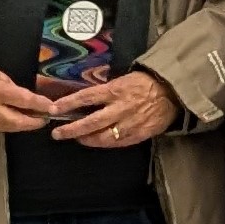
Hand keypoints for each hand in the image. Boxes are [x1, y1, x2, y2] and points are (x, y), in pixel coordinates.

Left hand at [49, 67, 182, 146]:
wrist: (172, 92)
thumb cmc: (144, 83)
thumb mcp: (123, 80)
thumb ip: (106, 91)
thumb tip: (85, 99)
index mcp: (115, 90)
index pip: (86, 97)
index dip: (68, 104)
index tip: (53, 109)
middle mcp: (120, 108)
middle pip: (91, 122)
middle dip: (72, 130)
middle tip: (57, 134)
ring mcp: (130, 123)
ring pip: (103, 137)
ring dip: (87, 140)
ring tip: (76, 139)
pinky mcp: (139, 134)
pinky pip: (119, 143)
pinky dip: (105, 144)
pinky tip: (97, 142)